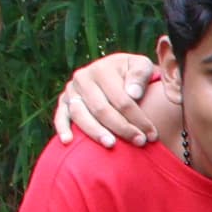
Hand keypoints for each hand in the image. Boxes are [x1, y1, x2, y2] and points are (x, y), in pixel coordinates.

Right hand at [54, 53, 169, 148]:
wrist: (117, 73)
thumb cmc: (133, 74)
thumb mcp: (142, 67)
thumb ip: (140, 75)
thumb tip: (133, 93)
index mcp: (102, 69)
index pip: (121, 99)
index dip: (138, 118)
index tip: (151, 135)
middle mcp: (83, 78)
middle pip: (101, 109)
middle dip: (122, 128)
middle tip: (139, 142)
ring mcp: (71, 91)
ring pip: (81, 115)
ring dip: (96, 132)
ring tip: (111, 145)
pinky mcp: (64, 102)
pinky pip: (60, 116)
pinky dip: (62, 128)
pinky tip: (67, 141)